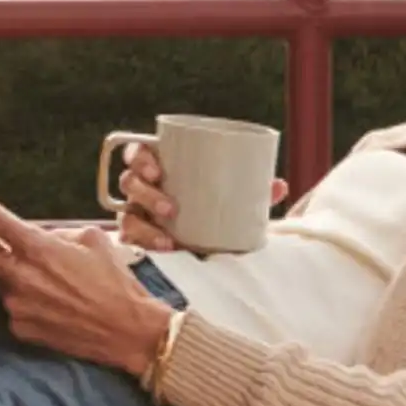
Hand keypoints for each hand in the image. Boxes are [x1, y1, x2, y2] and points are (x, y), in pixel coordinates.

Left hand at [0, 182, 173, 375]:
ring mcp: (18, 304)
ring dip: (15, 276)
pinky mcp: (21, 328)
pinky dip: (26, 301)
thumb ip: (57, 233)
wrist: (129, 332)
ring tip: (51, 284)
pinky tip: (52, 305)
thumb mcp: (94, 240)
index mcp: (39, 247)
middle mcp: (22, 276)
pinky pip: (13, 307)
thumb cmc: (116, 285)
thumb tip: (39, 235)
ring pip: (1, 282)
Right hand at [109, 135, 289, 250]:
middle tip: (171, 209)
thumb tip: (278, 186)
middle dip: (146, 194)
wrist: (208, 247)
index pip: (137, 154)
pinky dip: (145, 247)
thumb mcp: (232, 201)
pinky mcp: (137, 242)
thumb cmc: (214, 213)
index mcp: (159, 171)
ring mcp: (136, 217)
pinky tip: (165, 252)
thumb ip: (252, 193)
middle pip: (129, 183)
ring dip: (145, 226)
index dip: (139, 157)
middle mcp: (142, 192)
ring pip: (126, 216)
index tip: (156, 169)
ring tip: (168, 240)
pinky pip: (130, 243)